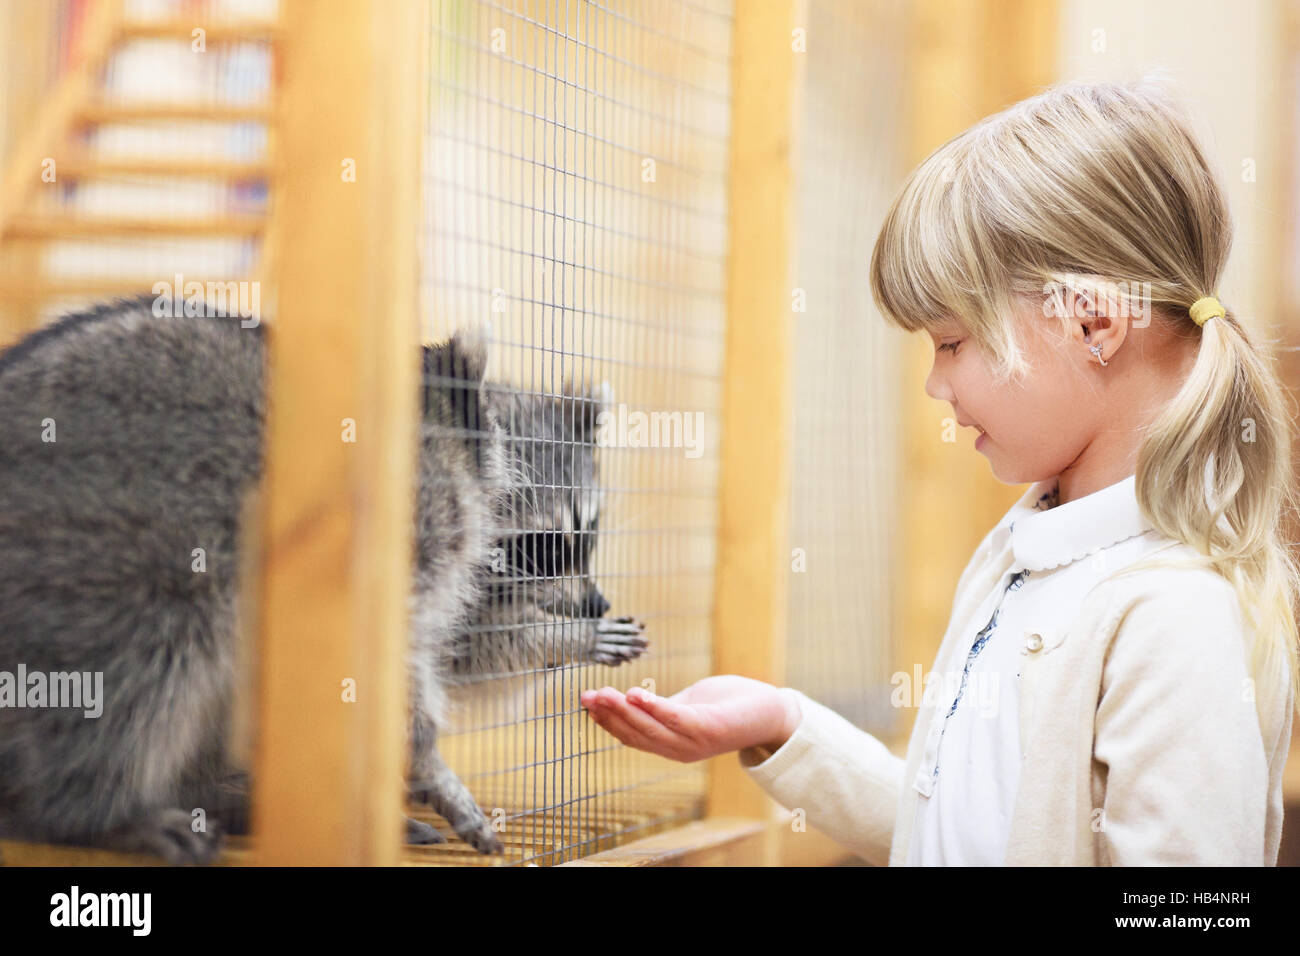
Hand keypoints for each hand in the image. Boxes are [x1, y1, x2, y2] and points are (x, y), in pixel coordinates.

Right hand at [579, 675, 800, 762]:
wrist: (770, 711)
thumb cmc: (729, 705)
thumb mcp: (688, 706)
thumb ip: (663, 708)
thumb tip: (634, 699)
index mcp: (671, 745)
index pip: (631, 737)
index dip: (607, 722)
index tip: (585, 703)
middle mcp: (680, 751)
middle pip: (635, 735)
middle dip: (607, 715)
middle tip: (584, 696)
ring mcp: (694, 743)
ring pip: (650, 729)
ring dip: (622, 711)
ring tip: (601, 694)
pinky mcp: (709, 729)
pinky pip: (675, 718)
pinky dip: (653, 707)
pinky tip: (634, 692)